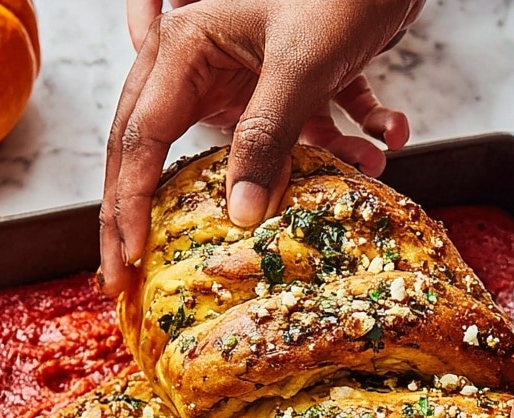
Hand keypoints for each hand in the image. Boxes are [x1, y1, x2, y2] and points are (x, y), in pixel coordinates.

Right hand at [102, 0, 422, 294]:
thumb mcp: (301, 64)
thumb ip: (267, 137)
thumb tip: (239, 215)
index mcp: (185, 48)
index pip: (138, 139)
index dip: (129, 203)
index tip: (128, 259)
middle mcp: (202, 63)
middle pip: (162, 151)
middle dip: (153, 212)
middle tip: (130, 273)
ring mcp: (243, 75)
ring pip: (245, 150)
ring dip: (293, 177)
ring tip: (321, 207)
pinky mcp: (287, 84)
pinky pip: (303, 133)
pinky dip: (345, 143)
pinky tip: (386, 141)